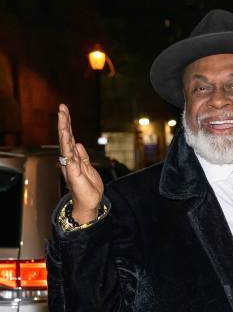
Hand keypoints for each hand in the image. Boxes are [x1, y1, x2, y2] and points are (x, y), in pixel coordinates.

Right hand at [58, 103, 103, 223]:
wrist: (90, 203)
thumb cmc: (89, 188)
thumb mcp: (89, 168)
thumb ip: (83, 156)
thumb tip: (78, 143)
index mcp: (74, 158)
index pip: (70, 138)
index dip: (67, 125)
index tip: (65, 110)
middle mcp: (70, 160)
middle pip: (66, 138)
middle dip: (64, 122)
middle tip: (62, 107)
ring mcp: (70, 165)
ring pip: (66, 144)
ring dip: (64, 129)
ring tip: (62, 116)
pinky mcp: (73, 172)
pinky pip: (69, 156)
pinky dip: (67, 145)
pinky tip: (66, 134)